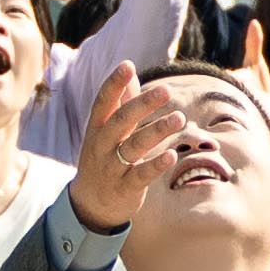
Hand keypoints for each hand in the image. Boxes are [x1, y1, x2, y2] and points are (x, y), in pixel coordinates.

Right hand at [67, 62, 190, 234]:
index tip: (127, 65)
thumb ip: (120, 101)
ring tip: (179, 117)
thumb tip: (131, 69)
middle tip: (165, 90)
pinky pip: (141, 176)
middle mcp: (101, 146)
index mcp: (96, 129)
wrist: (89, 205)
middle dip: (141, 105)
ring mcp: (111, 168)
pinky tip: (171, 155)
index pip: (103, 103)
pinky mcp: (125, 188)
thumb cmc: (103, 158)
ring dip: (156, 131)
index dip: (114, 84)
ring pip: (133, 147)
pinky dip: (156, 165)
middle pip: (120, 122)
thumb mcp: (106, 130)